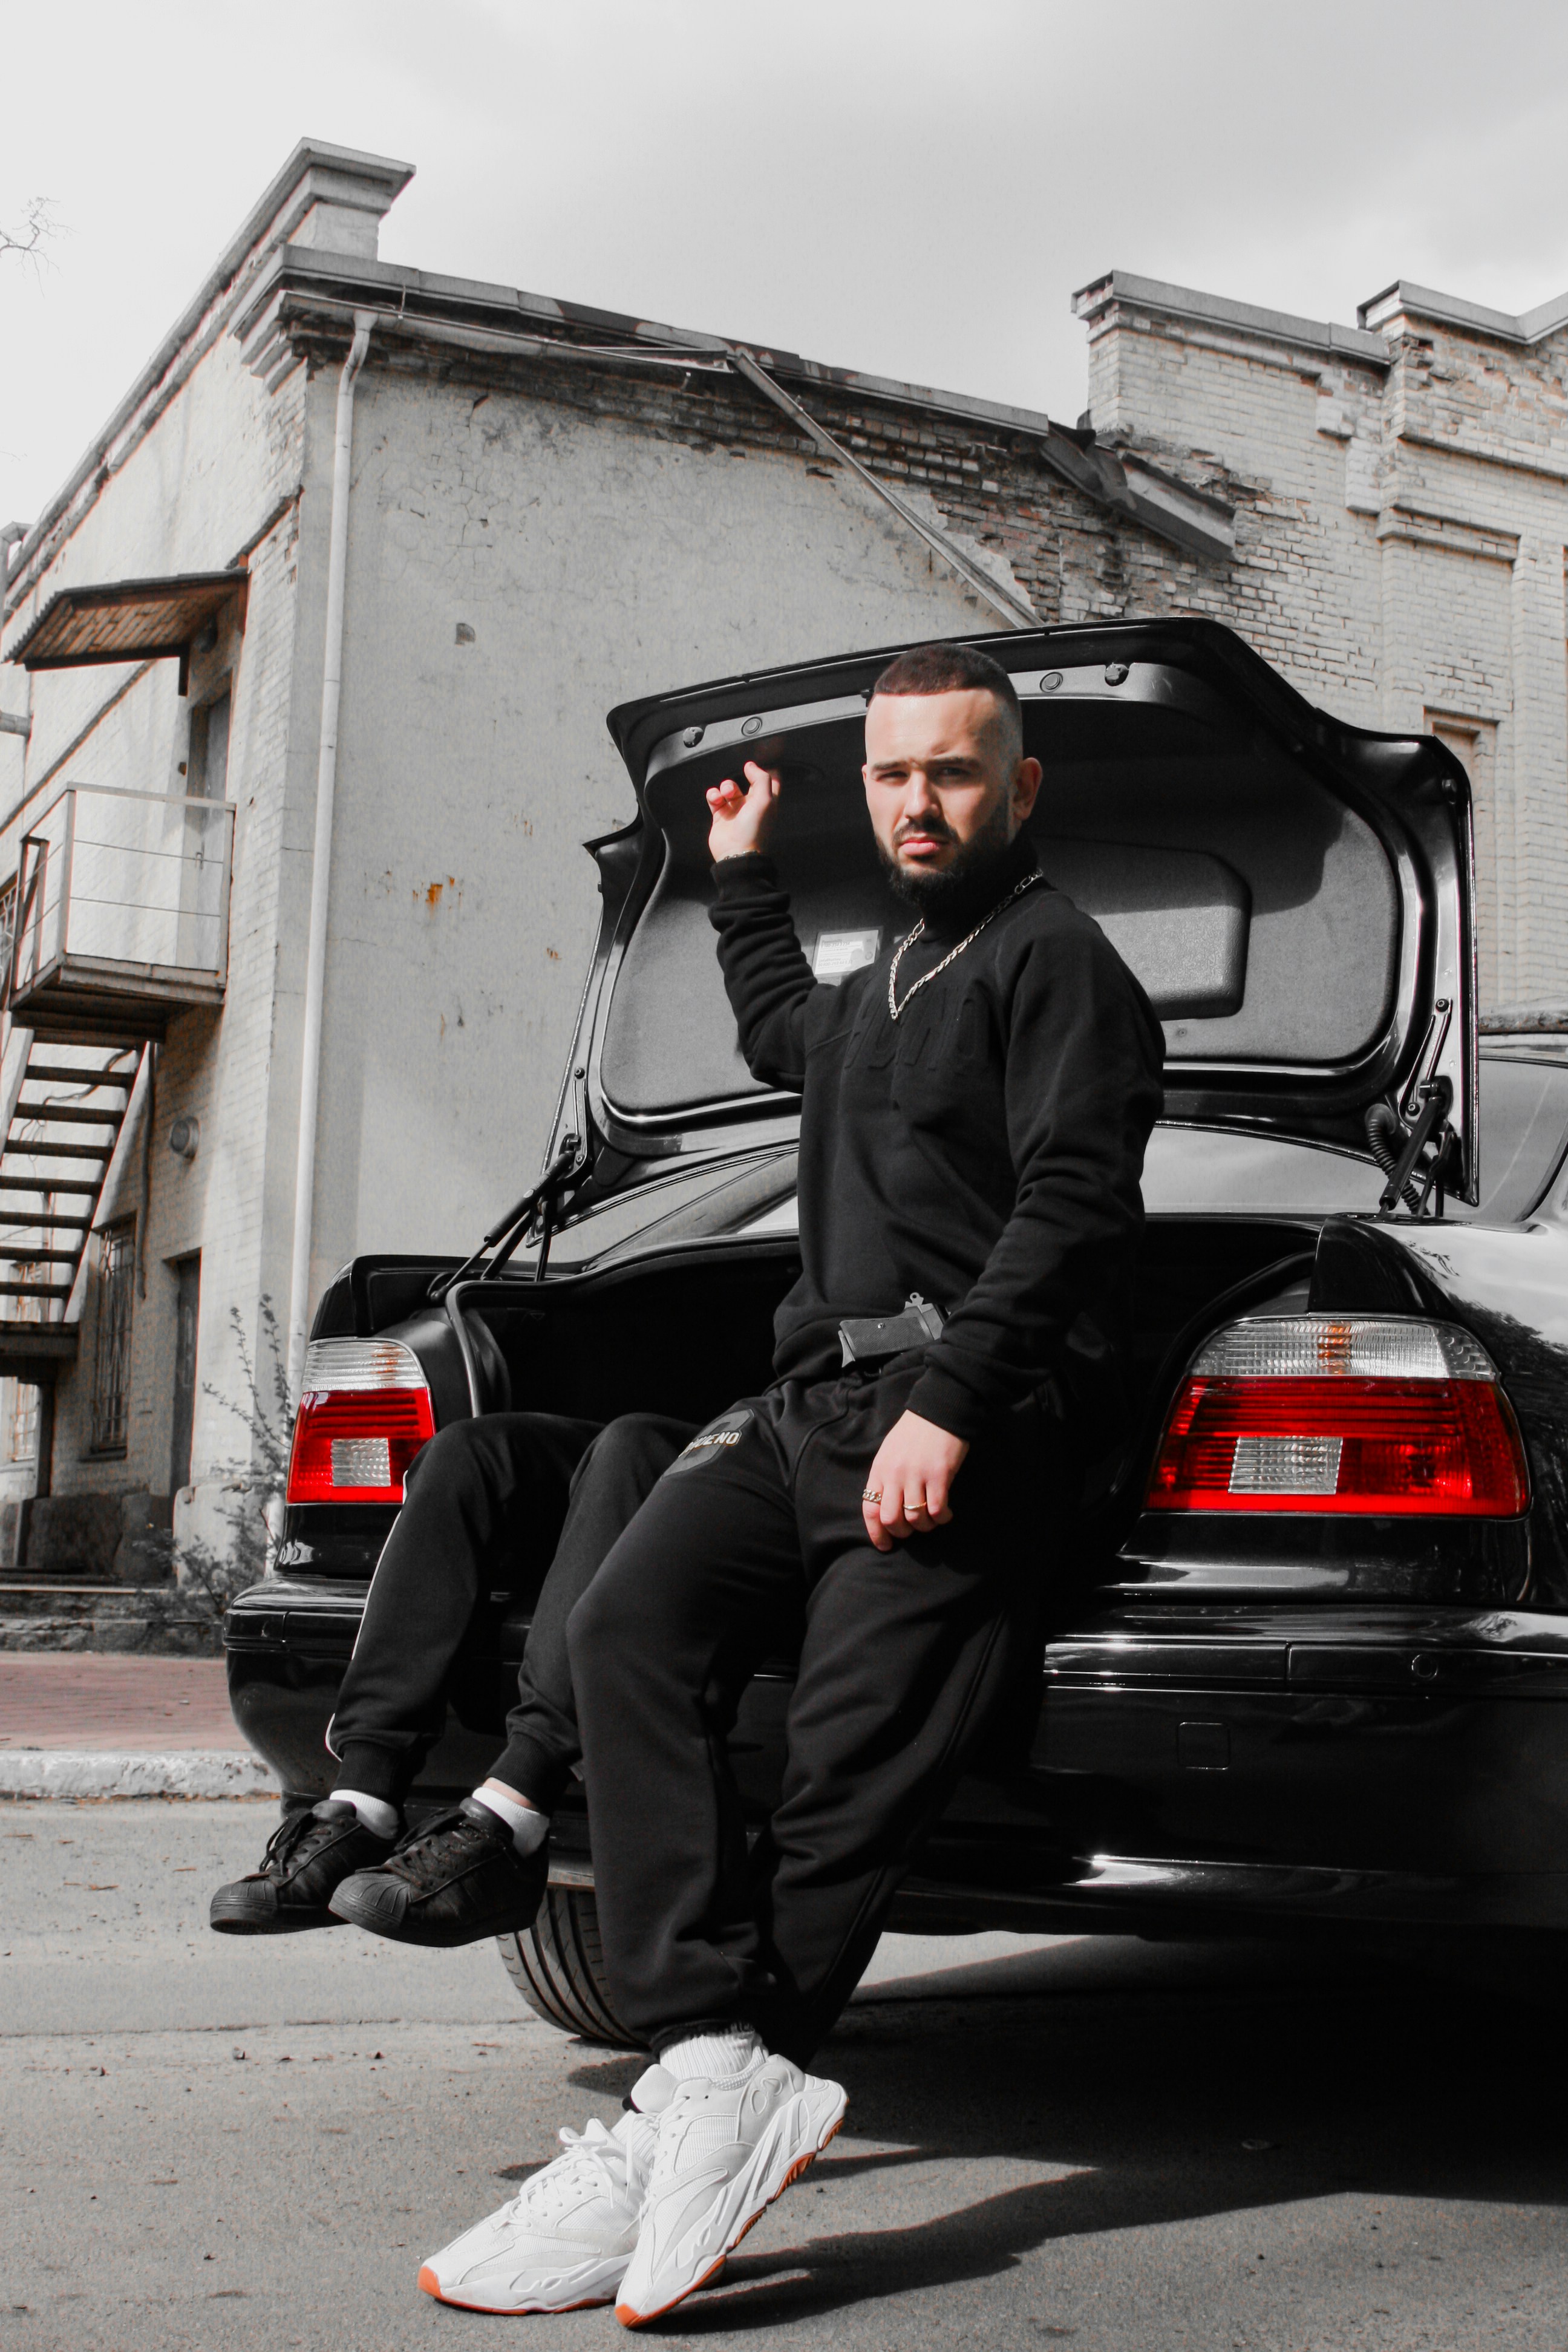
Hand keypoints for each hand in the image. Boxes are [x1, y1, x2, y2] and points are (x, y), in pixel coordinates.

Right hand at [707, 760, 780, 861]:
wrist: (736, 852)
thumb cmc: (754, 829)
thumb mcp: (765, 800)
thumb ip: (760, 778)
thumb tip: (750, 766)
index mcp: (767, 801)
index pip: (771, 782)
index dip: (767, 770)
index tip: (759, 760)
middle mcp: (752, 805)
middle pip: (747, 782)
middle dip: (739, 779)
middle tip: (736, 788)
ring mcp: (735, 810)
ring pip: (729, 788)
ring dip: (725, 787)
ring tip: (725, 795)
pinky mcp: (720, 816)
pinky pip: (715, 798)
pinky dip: (713, 795)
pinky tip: (715, 799)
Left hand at [861, 1410, 969, 1551]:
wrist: (938, 1411)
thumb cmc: (913, 1433)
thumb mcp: (889, 1452)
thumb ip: (885, 1477)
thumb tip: (885, 1507)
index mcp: (879, 1469)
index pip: (870, 1509)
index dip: (876, 1533)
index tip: (885, 1545)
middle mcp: (895, 1474)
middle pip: (891, 1519)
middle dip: (902, 1533)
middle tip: (912, 1531)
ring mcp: (916, 1475)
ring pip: (915, 1518)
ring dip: (926, 1527)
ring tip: (932, 1520)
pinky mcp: (939, 1475)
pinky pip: (937, 1509)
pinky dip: (942, 1518)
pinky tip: (946, 1514)